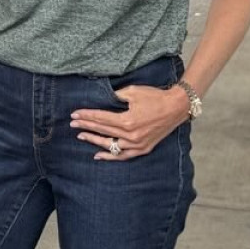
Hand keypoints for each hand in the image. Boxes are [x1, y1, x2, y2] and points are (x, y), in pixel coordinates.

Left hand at [70, 85, 192, 160]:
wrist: (176, 107)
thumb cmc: (155, 97)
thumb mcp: (133, 92)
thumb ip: (116, 96)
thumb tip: (103, 98)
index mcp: (127, 121)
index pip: (101, 119)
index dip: (86, 116)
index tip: (74, 114)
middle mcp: (131, 135)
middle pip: (102, 131)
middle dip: (86, 126)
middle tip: (73, 124)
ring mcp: (137, 144)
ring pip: (110, 145)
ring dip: (94, 141)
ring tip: (81, 136)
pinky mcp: (143, 148)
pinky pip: (123, 155)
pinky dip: (110, 156)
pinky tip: (98, 155)